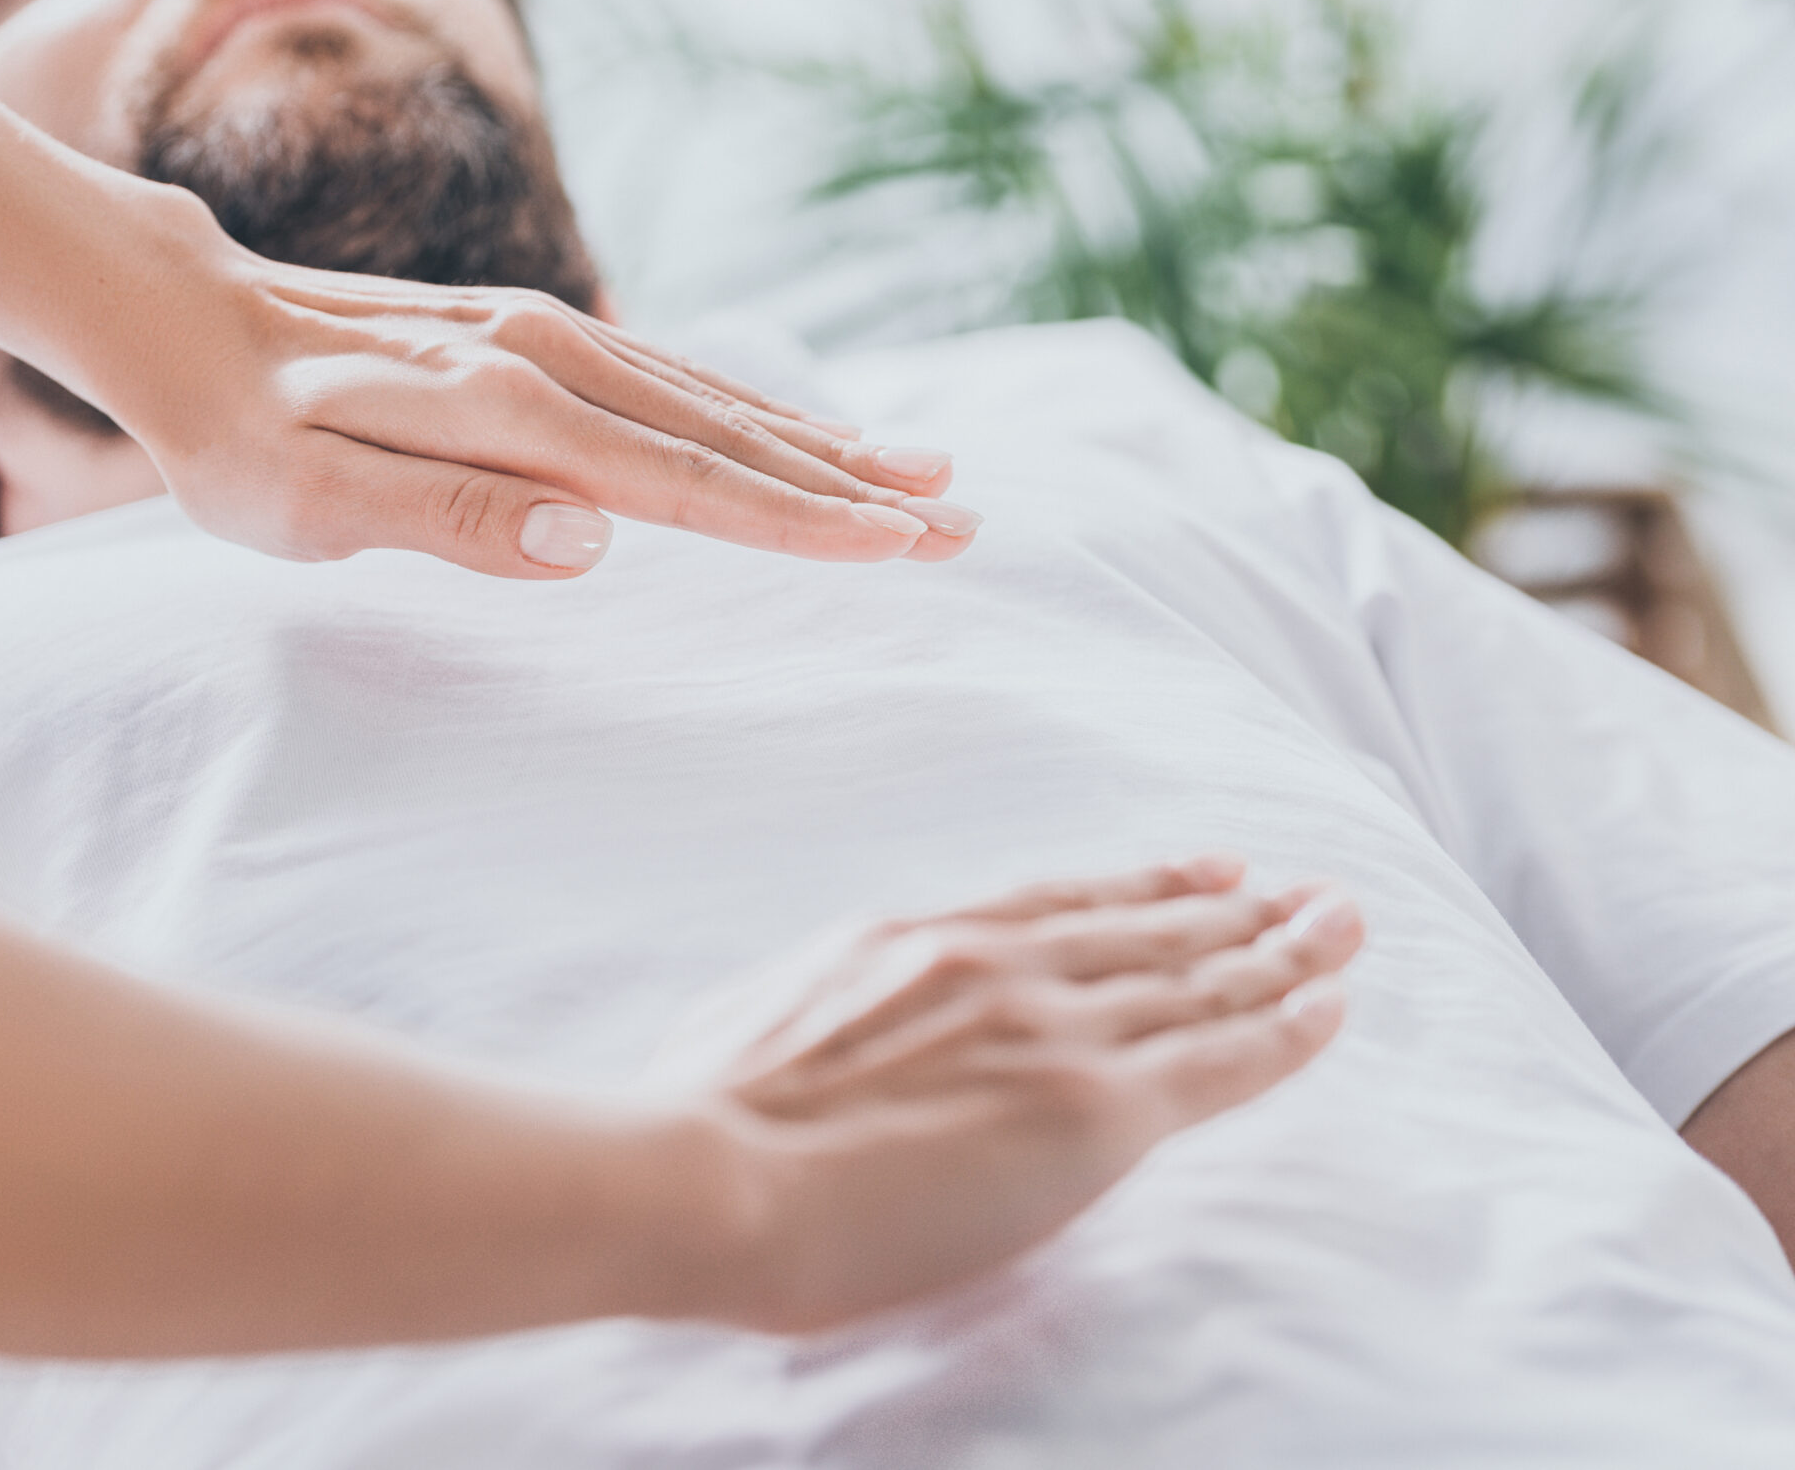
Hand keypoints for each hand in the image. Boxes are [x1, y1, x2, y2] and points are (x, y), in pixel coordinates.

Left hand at [76, 193, 980, 578]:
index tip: (899, 549)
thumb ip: (449, 517)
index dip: (793, 522)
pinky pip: (672, 376)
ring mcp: (547, 338)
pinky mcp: (537, 338)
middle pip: (728, 434)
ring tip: (928, 471)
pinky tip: (802, 429)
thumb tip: (591, 540)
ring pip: (716, 397)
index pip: (679, 480)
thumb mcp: (310, 502)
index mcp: (504, 408)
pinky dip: (753, 407)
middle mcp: (546, 357)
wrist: (185, 321)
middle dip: (851, 487)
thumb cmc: (236, 438)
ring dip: (824, 442)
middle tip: (966, 526)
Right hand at [655, 856, 1360, 1332]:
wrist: (709, 1172)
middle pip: (1147, 928)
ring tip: (1343, 924)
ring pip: (1199, 979)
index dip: (1141, 887)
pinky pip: (1219, 1061)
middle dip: (1236, 909)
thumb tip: (819, 1027)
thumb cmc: (699, 1118)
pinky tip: (1329, 1007)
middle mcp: (997, 965)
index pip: (1060, 905)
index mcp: (917, 941)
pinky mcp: (1092, 1110)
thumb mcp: (753, 1017)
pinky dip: (1284, 1029)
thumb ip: (819, 1009)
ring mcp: (1050, 1030)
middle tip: (1304, 889)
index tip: (1203, 869)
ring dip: (1282, 950)